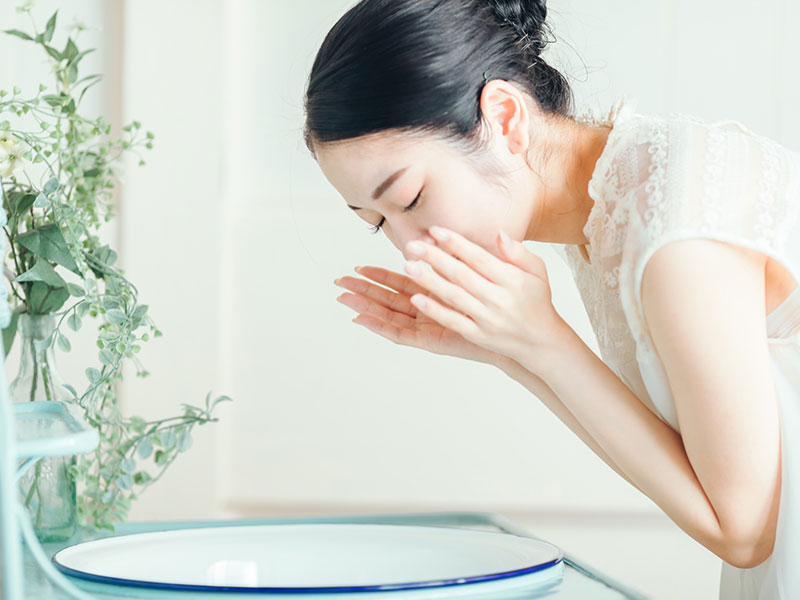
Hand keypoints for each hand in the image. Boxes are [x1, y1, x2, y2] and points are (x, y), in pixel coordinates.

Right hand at [334, 265, 511, 367]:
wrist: (519, 332)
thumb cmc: (504, 305)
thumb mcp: (487, 273)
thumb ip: (469, 256)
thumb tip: (446, 238)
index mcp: (436, 294)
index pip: (402, 283)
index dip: (381, 275)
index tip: (361, 265)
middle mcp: (427, 312)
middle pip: (388, 300)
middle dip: (364, 290)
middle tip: (340, 280)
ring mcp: (426, 327)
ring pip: (389, 315)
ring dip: (365, 306)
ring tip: (343, 297)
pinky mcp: (429, 340)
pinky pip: (400, 333)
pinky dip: (381, 326)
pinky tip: (363, 318)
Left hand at [400, 226, 567, 372]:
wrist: (541, 341)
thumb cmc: (536, 301)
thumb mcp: (537, 272)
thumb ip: (518, 252)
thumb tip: (499, 233)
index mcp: (512, 280)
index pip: (479, 258)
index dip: (457, 243)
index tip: (435, 230)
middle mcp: (499, 299)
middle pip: (462, 275)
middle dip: (436, 258)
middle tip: (413, 245)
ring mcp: (487, 319)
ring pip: (454, 297)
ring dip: (430, 281)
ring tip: (409, 266)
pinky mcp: (478, 335)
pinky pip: (453, 321)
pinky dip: (435, 310)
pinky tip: (416, 298)